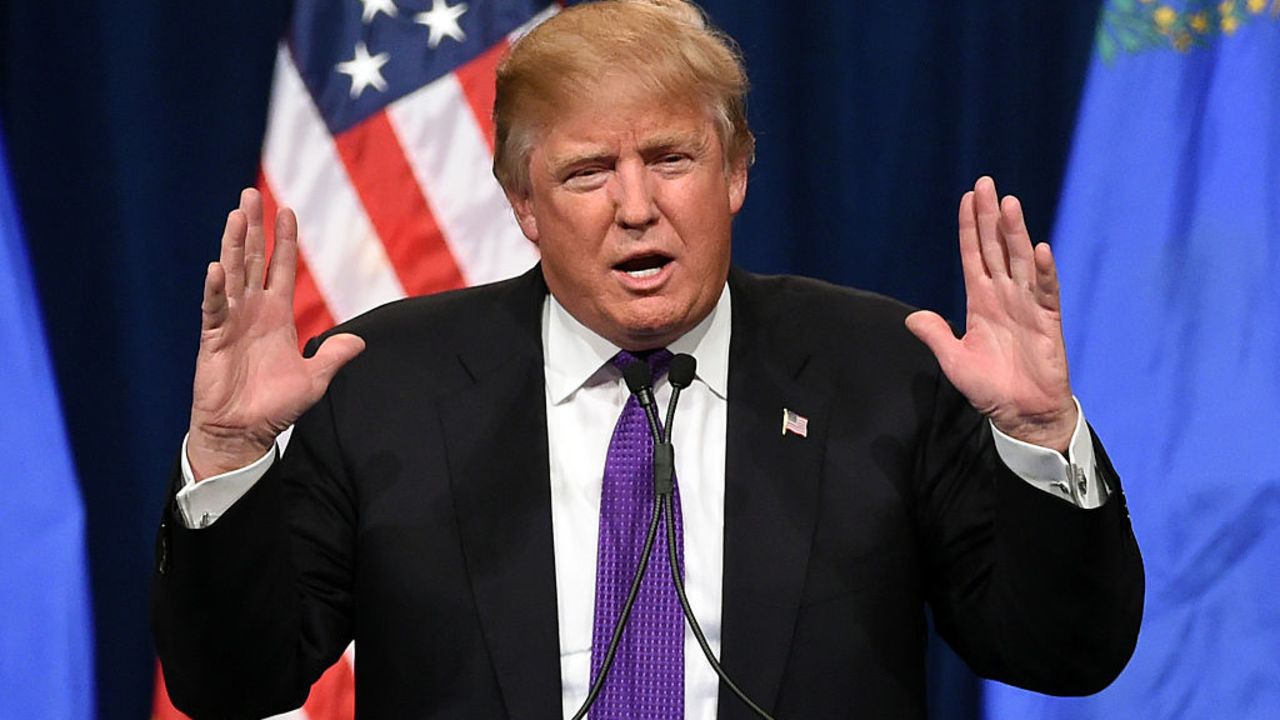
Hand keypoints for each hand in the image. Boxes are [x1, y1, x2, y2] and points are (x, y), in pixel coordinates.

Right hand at [186, 189, 365, 479]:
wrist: (245, 432)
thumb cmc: (275, 406)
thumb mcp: (315, 379)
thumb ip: (334, 356)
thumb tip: (360, 342)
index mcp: (277, 316)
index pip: (281, 268)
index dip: (284, 240)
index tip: (287, 210)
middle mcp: (253, 311)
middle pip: (252, 260)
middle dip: (253, 227)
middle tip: (250, 193)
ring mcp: (231, 322)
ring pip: (232, 274)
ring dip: (233, 245)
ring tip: (236, 215)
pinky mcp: (214, 339)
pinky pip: (214, 309)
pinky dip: (215, 289)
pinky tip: (217, 268)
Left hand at [905, 177, 1076, 451]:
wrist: (1021, 415)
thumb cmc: (990, 388)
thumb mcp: (954, 360)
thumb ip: (935, 335)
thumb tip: (911, 318)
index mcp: (981, 301)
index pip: (974, 256)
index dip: (970, 228)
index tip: (967, 198)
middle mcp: (1004, 296)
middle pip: (996, 247)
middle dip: (990, 216)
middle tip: (985, 183)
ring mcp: (1027, 305)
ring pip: (1019, 261)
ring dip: (1015, 233)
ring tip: (1008, 204)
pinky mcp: (1047, 321)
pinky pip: (1045, 291)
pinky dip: (1042, 271)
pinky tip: (1037, 249)